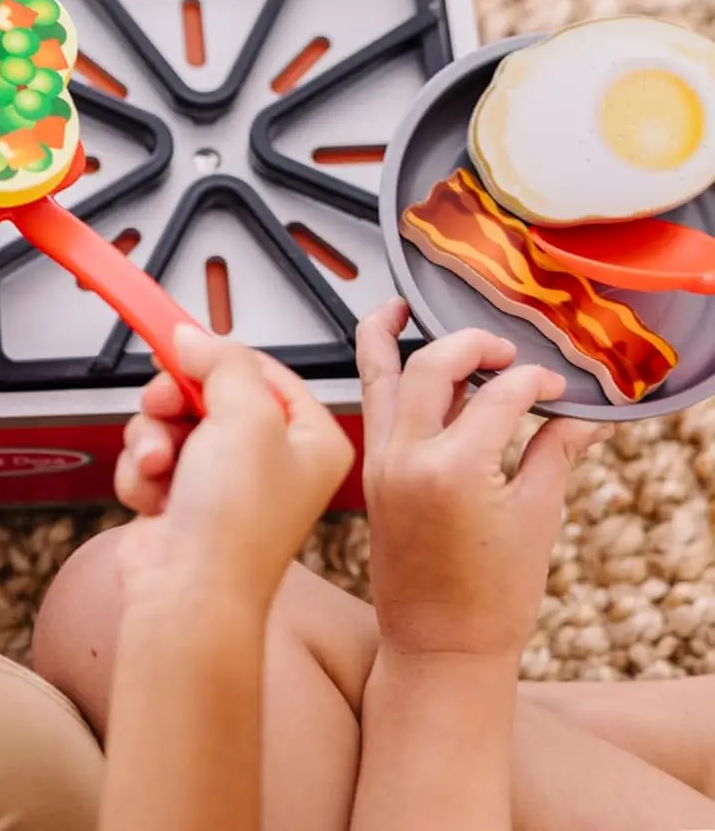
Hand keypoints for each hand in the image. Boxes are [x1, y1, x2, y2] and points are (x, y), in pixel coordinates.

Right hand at [115, 324, 354, 614]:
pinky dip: (143, 470)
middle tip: (166, 404)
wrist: (189, 596)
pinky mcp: (182, 499)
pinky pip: (151, 454)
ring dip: (154, 437)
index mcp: (310, 438)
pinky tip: (155, 494)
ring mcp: (224, 481)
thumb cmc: (237, 526)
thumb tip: (193, 336)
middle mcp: (271, 460)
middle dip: (176, 399)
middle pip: (208, 390)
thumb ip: (223, 362)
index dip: (219, 357)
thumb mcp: (247, 417)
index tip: (181, 340)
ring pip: (170, 420)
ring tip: (161, 465)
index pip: (262, 369)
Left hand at [358, 298, 606, 663]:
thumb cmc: (491, 597)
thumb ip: (555, 454)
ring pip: (381, 373)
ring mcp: (380, 460)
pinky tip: (391, 349)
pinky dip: (379, 369)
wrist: (438, 648)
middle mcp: (407, 456)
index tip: (557, 388)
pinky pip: (371, 402)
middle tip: (505, 348)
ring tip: (407, 306)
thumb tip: (586, 415)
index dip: (534, 382)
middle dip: (472, 343)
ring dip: (395, 335)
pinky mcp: (369, 469)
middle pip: (433, 365)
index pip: (499, 395)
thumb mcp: (537, 520)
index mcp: (454, 469)